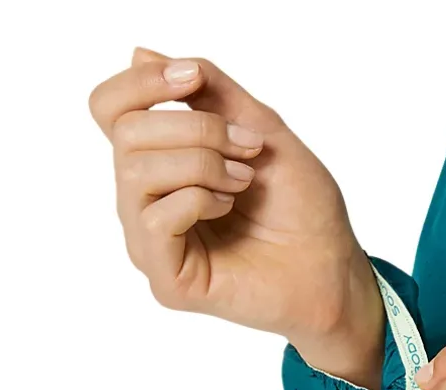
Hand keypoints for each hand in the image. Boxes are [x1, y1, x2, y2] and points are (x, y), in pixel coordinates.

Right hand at [88, 48, 383, 387]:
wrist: (333, 268)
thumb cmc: (303, 209)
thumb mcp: (260, 129)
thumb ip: (209, 93)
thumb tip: (141, 53)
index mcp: (161, 165)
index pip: (111, 110)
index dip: (142, 83)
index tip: (194, 78)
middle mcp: (146, 203)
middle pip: (126, 133)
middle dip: (196, 127)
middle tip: (247, 148)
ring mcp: (152, 243)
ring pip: (136, 171)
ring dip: (203, 162)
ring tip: (244, 182)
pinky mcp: (167, 280)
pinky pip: (155, 218)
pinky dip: (199, 199)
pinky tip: (229, 209)